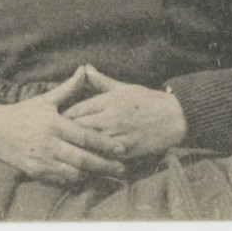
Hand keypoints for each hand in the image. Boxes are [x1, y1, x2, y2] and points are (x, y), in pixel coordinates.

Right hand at [0, 67, 127, 185]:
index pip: (85, 137)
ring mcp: (41, 160)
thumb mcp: (46, 99)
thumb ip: (68, 88)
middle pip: (82, 159)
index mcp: (54, 124)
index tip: (122, 148)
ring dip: (91, 174)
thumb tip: (84, 69)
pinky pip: (59, 179)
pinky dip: (73, 179)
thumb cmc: (24, 113)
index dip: (105, 144)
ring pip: (72, 172)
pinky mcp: (35, 171)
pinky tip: (85, 176)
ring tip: (107, 172)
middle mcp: (48, 144)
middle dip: (104, 165)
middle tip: (122, 168)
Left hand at [63, 65, 187, 159]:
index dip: (64, 117)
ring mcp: (117, 134)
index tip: (56, 122)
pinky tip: (85, 161)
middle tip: (56, 139)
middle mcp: (110, 117)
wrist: (175, 117)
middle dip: (67, 134)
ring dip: (77, 147)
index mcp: (108, 101)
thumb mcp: (125, 87)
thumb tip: (85, 68)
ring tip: (66, 152)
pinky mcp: (125, 150)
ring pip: (88, 143)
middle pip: (78, 128)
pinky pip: (103, 156)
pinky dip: (93, 158)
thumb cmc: (148, 100)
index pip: (77, 110)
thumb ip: (102, 81)